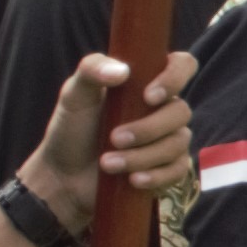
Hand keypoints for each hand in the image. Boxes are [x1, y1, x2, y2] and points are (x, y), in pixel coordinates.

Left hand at [21, 52, 198, 232]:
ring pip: (178, 143)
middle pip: (181, 111)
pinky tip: (133, 180)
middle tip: (114, 139)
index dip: (175, 77)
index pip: (182, 66)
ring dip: (143, 156)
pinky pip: (178, 170)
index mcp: (147, 83)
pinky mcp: (168, 168)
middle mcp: (163, 109)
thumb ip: (91, 70)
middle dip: (148, 129)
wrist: (64, 175)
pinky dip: (155, 176)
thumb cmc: (71, 129)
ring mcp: (168, 139)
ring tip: (108, 164)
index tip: (149, 96)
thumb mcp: (73, 95)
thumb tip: (123, 71)